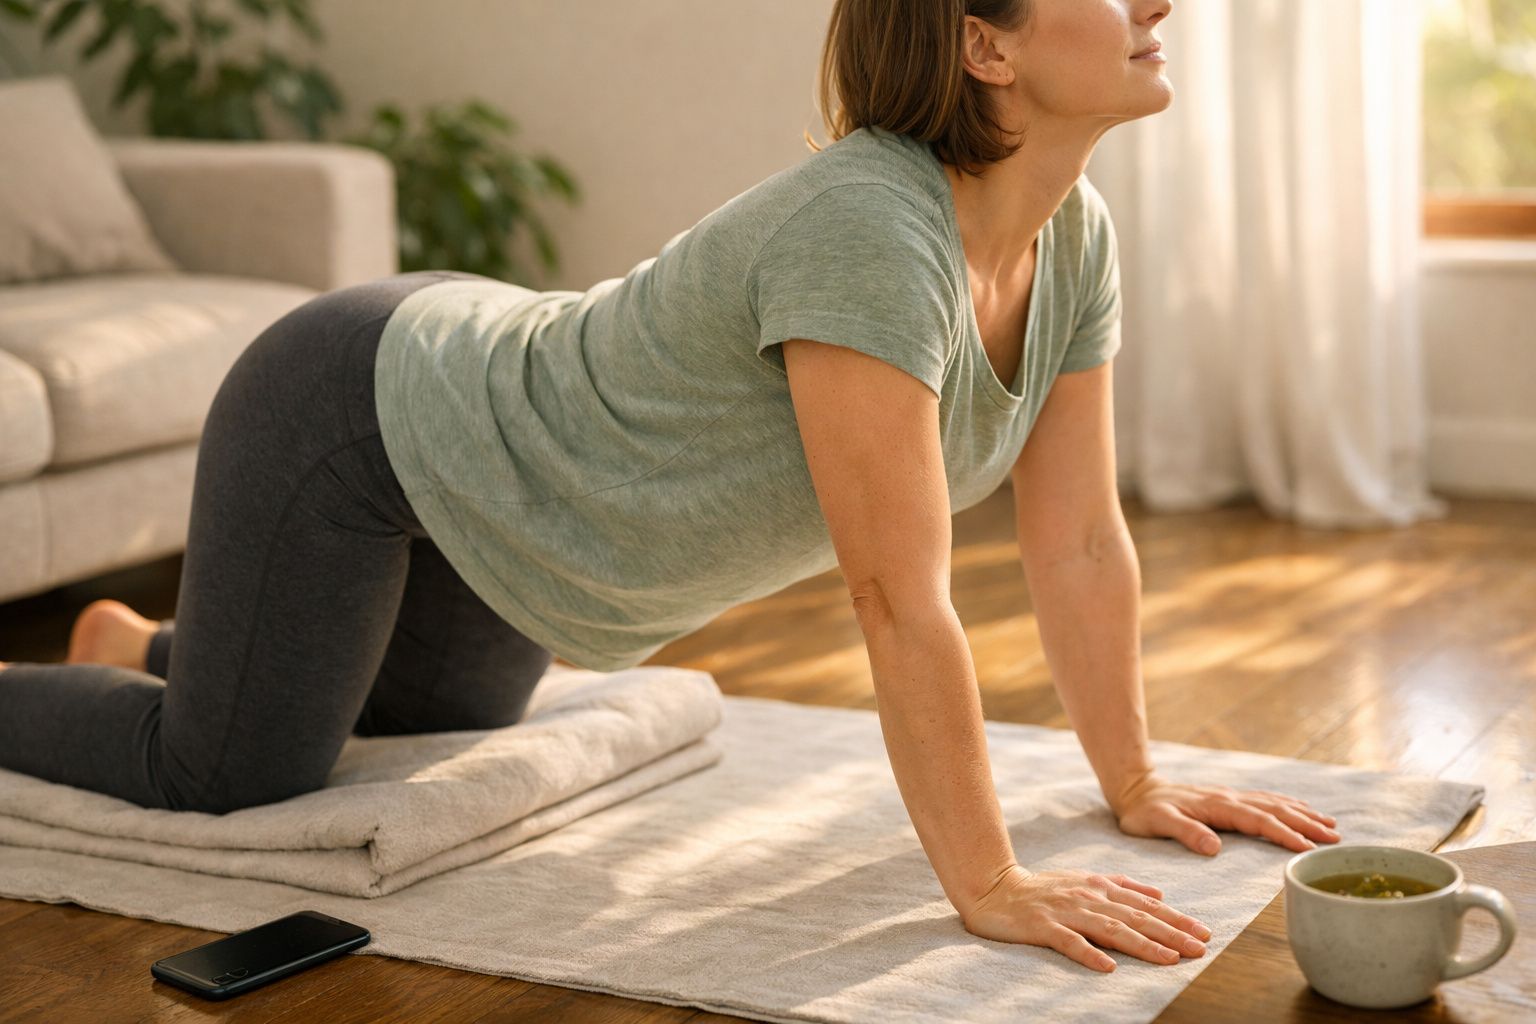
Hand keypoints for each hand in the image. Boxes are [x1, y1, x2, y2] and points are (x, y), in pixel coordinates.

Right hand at [961, 864, 1211, 972]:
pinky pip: (1068, 942)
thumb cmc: (1043, 889)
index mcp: (1099, 886)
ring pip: (1109, 929)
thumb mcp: (1085, 880)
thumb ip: (1122, 885)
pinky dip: (1088, 954)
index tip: (1204, 933)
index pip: (1145, 905)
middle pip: (1135, 917)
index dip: (1176, 919)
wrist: (995, 888)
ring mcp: (1065, 912)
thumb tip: (1159, 894)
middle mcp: (1087, 897)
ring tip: (1169, 958)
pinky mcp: (1043, 926)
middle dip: (1170, 933)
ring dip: (1141, 944)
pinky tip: (1108, 968)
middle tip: (1200, 948)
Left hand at [1109, 772, 1339, 855]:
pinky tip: (1301, 809)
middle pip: (1275, 810)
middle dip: (1306, 824)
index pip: (1258, 821)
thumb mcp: (1158, 823)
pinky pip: (1265, 800)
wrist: (1135, 789)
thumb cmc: (1144, 812)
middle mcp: (1229, 798)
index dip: (1284, 834)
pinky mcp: (1228, 798)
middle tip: (1335, 839)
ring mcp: (1230, 796)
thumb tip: (1214, 848)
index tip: (1308, 848)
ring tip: (1330, 825)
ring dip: (1303, 813)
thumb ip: (1185, 832)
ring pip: (1274, 803)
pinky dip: (1287, 805)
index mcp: (1217, 806)